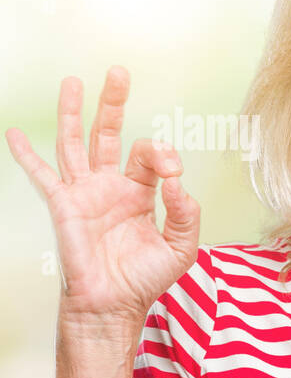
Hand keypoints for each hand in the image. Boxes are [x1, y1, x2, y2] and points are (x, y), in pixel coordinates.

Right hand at [6, 67, 200, 325]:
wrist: (114, 304)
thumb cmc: (145, 279)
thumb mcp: (180, 247)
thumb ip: (186, 214)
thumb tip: (179, 183)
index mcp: (142, 192)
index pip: (151, 157)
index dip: (164, 155)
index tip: (172, 172)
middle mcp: (112, 186)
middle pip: (110, 134)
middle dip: (114, 103)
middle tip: (118, 72)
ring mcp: (85, 192)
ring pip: (77, 143)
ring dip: (75, 112)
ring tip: (74, 81)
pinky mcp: (63, 205)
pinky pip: (41, 175)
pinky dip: (27, 154)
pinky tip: (16, 132)